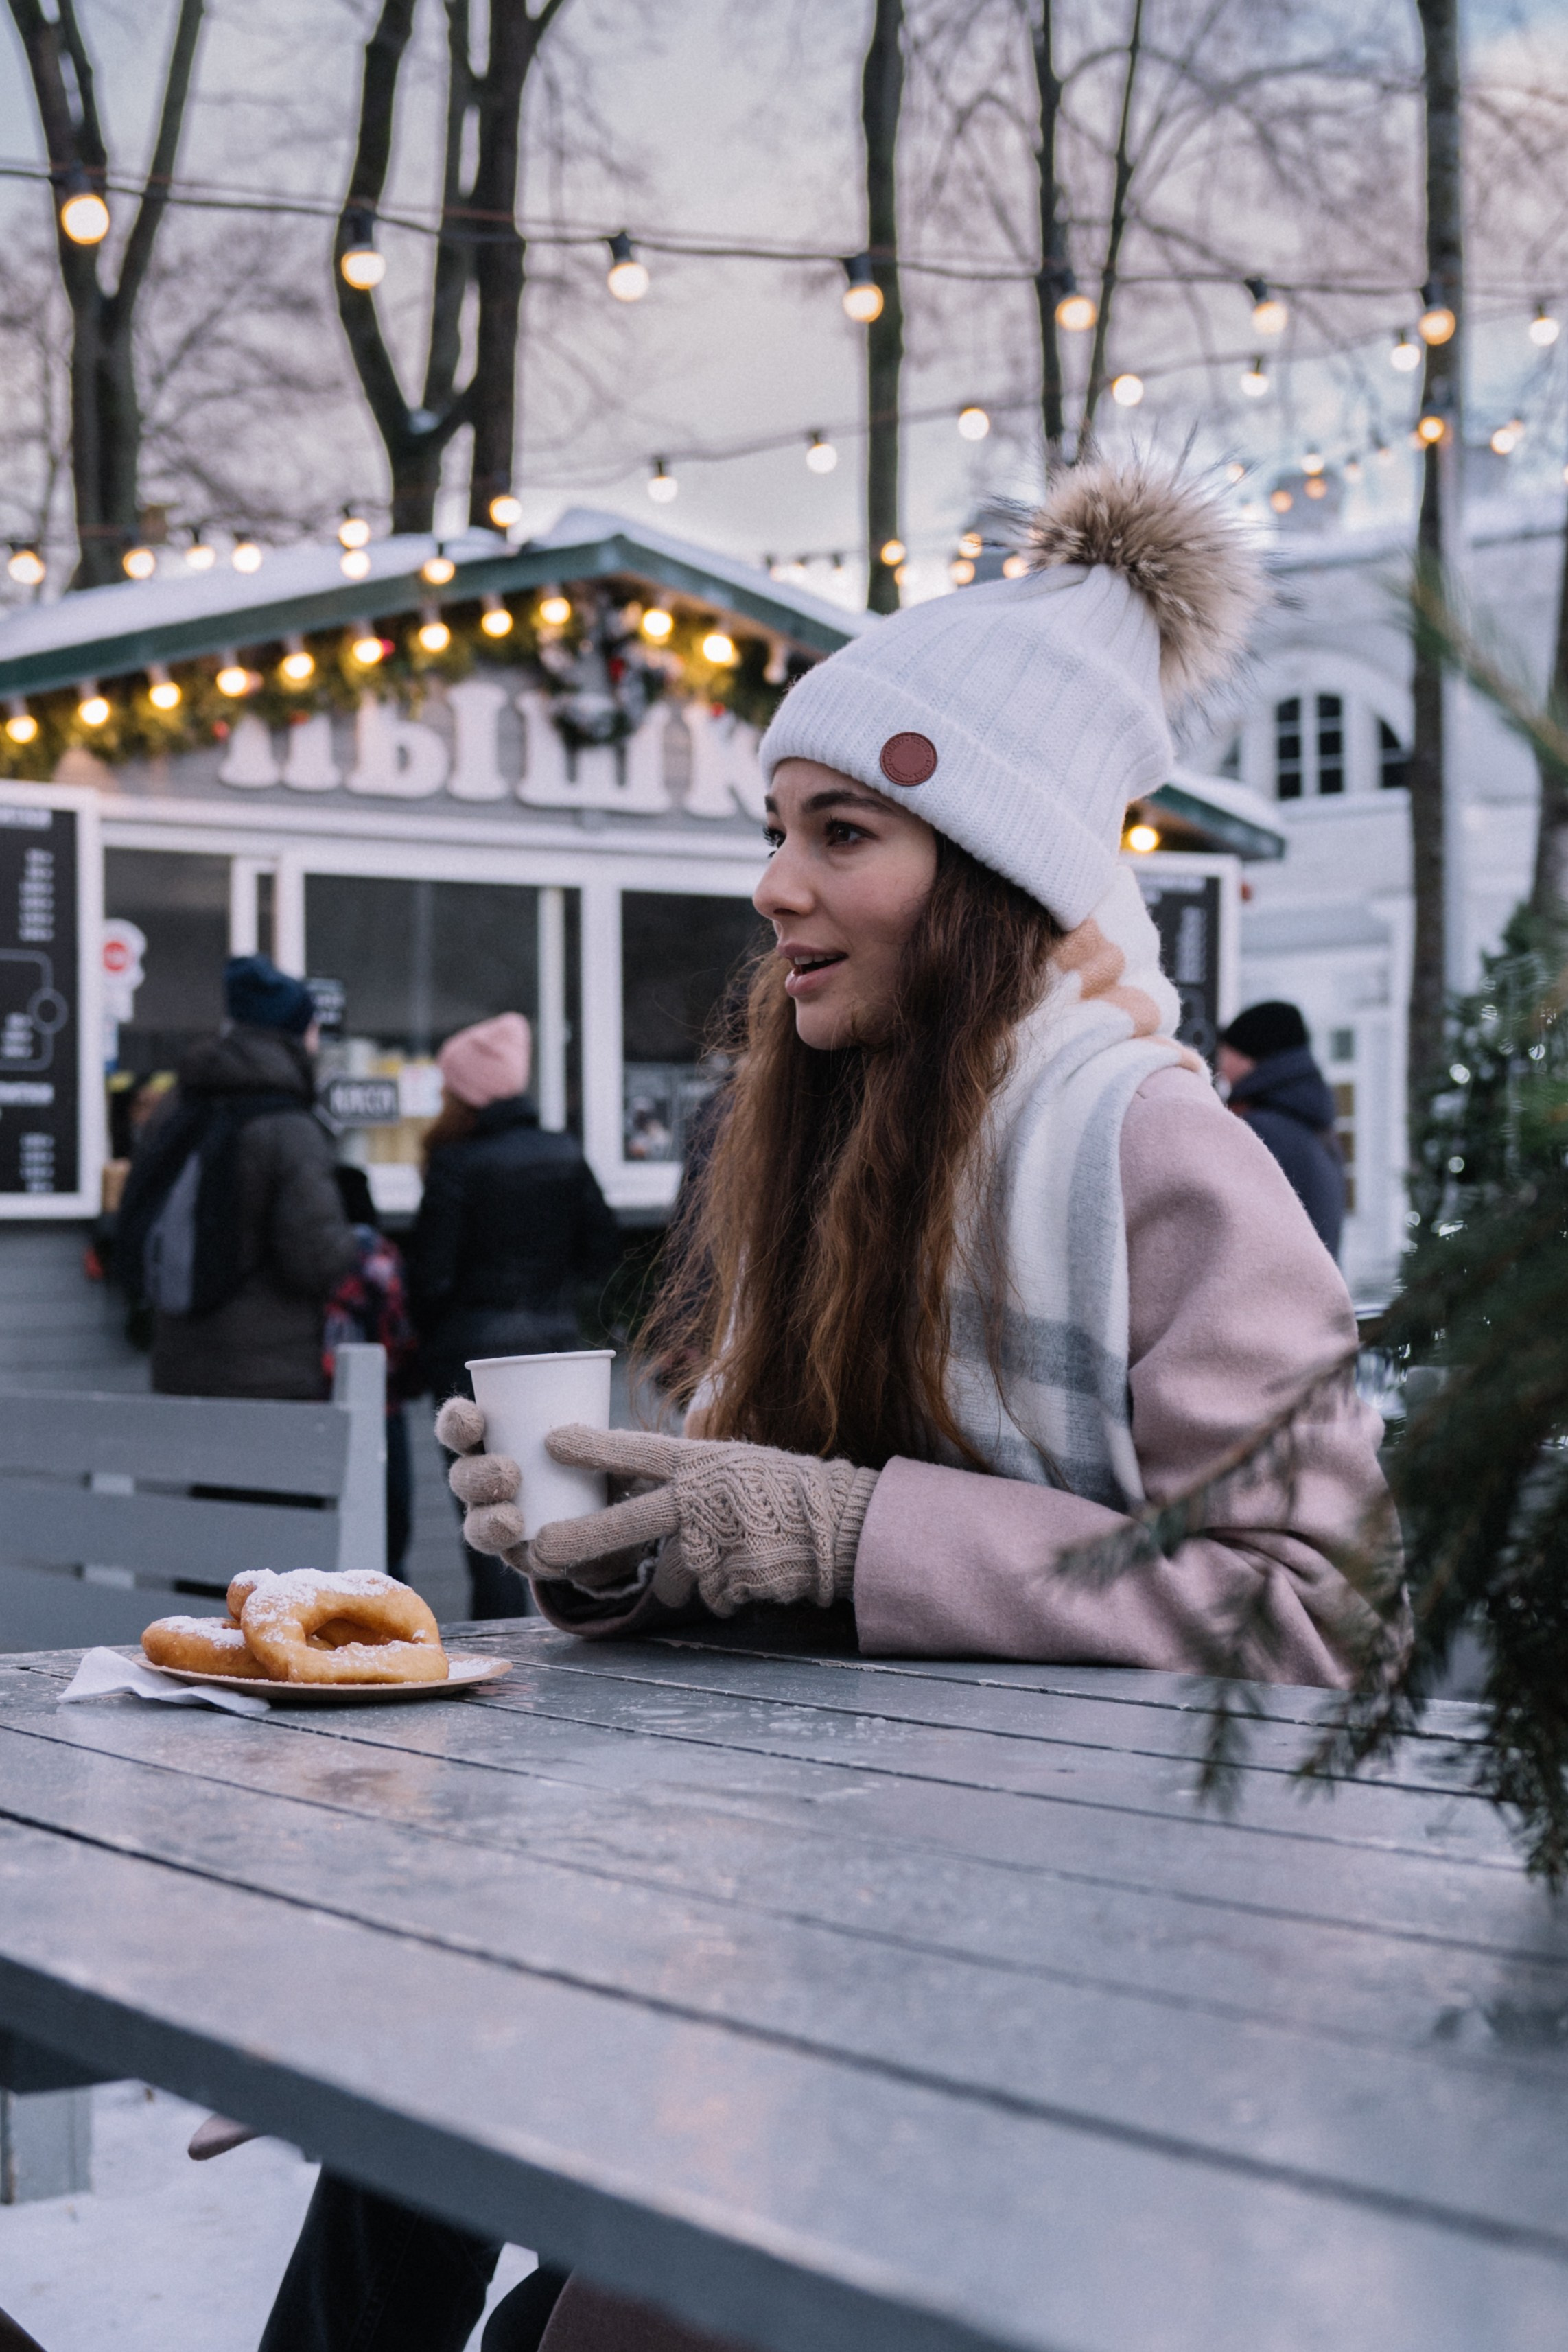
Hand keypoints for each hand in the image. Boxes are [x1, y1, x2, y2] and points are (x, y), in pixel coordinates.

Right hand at [434, 1397, 661, 1594]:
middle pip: (463, 1476)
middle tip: (509, 1473)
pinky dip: (511, 1551)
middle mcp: (489, 1480)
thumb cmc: (613, 1467)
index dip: (457, 1422)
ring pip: (475, 1521)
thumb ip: (606, 1440)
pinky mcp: (518, 1555)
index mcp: (499, 1441)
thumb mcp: (620, 1446)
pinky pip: (506, 1556)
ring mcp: (499, 1519)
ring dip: (488, 1519)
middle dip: (477, 1475)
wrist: (632, 1525)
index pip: (465, 1426)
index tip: (474, 1420)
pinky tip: (525, 1546)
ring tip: (511, 1520)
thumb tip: (571, 1436)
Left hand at [531, 1426, 879, 1617]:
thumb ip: (684, 1480)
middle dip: (582, 1539)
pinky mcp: (734, 1579)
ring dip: (698, 1572)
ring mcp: (720, 1541)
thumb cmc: (781, 1492)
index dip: (595, 1447)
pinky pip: (710, 1595)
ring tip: (741, 1549)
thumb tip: (626, 1492)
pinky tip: (756, 1568)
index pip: (640, 1450)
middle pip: (630, 1522)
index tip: (550, 1442)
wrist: (842, 1525)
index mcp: (704, 1462)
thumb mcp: (732, 1466)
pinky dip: (727, 1589)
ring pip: (677, 1574)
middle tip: (540, 1550)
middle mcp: (706, 1497)